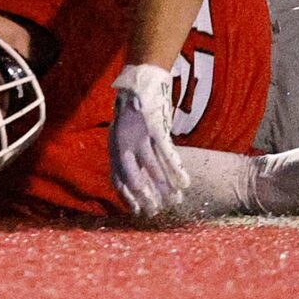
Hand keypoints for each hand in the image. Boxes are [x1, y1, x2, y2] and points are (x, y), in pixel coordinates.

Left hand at [110, 64, 187, 217]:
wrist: (138, 86)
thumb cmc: (131, 114)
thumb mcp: (120, 136)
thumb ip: (126, 158)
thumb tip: (134, 184)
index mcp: (114, 149)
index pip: (118, 181)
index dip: (129, 199)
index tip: (139, 212)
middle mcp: (123, 145)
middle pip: (134, 179)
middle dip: (147, 198)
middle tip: (158, 211)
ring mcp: (139, 137)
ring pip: (153, 169)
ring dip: (165, 187)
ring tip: (175, 200)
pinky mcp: (155, 129)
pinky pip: (167, 154)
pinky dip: (176, 170)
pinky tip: (184, 183)